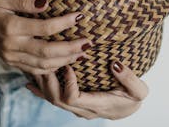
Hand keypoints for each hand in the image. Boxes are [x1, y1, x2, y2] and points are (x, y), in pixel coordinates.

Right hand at [0, 0, 90, 74]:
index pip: (44, 28)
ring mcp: (12, 57)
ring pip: (44, 65)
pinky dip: (53, 68)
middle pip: (47, 52)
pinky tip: (66, 61)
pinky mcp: (13, 63)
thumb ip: (24, 1)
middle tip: (88, 42)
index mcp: (10, 27)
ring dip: (65, 60)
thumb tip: (46, 3)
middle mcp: (12, 46)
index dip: (64, 23)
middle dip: (71, 48)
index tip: (79, 16)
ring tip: (82, 52)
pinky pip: (36, 70)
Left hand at [25, 61, 148, 119]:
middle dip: (50, 79)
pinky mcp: (71, 103)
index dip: (67, 82)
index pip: (73, 98)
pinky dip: (40, 89)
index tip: (69, 64)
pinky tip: (29, 81)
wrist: (128, 108)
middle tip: (48, 59)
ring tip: (36, 63)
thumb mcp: (139, 90)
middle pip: (57, 99)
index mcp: (97, 105)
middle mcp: (82, 110)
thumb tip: (115, 65)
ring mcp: (75, 108)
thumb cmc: (133, 97)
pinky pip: (51, 98)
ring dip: (43, 82)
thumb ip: (129, 79)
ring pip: (51, 98)